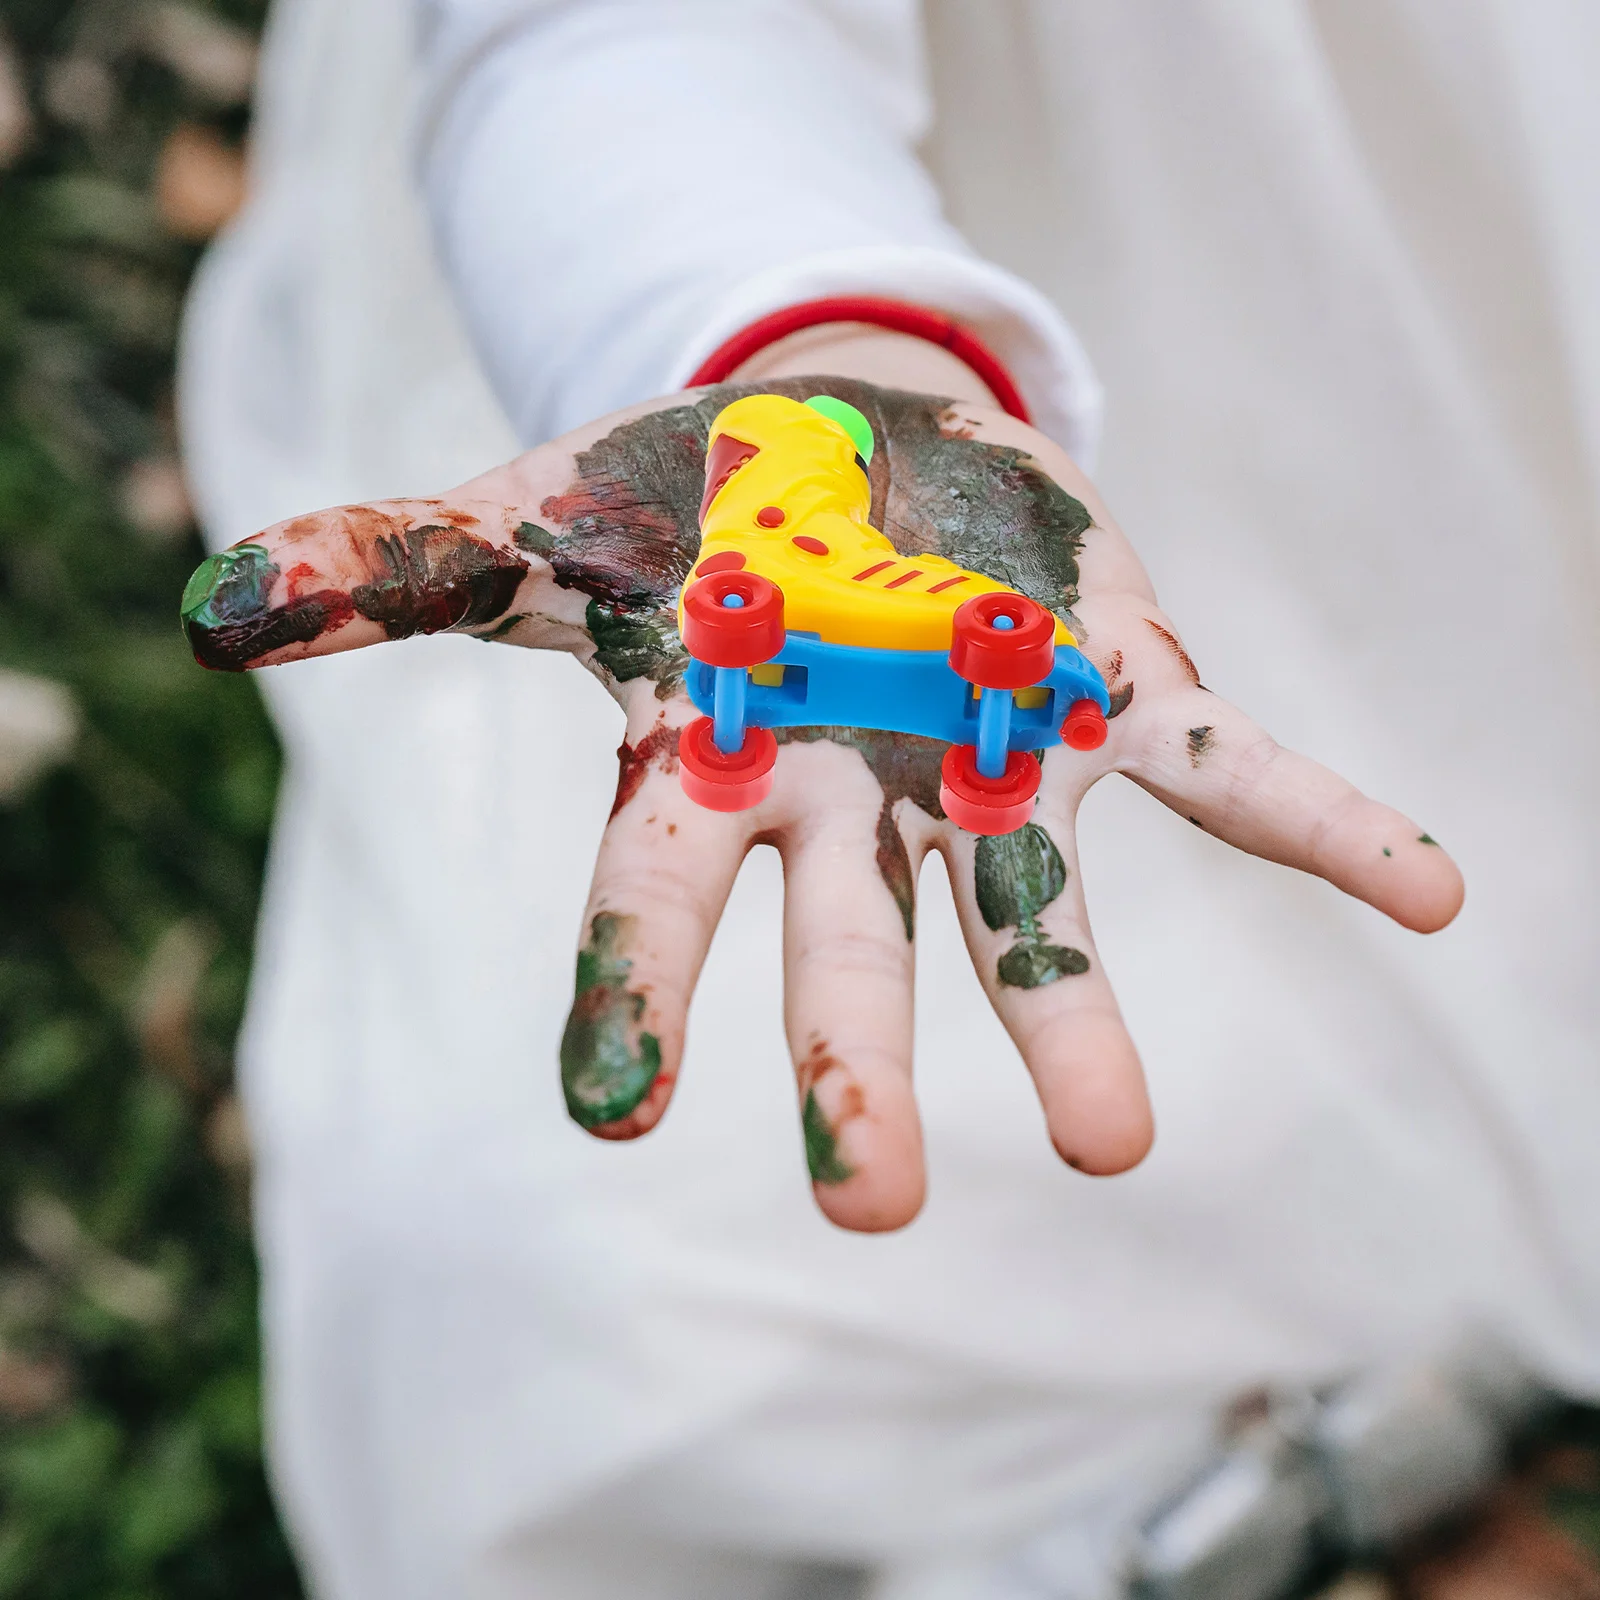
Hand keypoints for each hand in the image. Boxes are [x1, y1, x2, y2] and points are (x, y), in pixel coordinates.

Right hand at [182, 365, 1462, 1232]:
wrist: (844, 454)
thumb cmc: (692, 515)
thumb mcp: (544, 521)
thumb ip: (402, 567)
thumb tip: (221, 606)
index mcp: (721, 776)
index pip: (660, 906)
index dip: (635, 995)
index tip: (616, 1108)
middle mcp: (858, 805)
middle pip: (850, 954)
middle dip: (855, 1071)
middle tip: (874, 1214)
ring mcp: (994, 762)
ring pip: (1033, 909)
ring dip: (1072, 1019)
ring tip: (1114, 1143)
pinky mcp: (1116, 692)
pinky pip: (1233, 774)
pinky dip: (1326, 832)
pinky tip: (1431, 897)